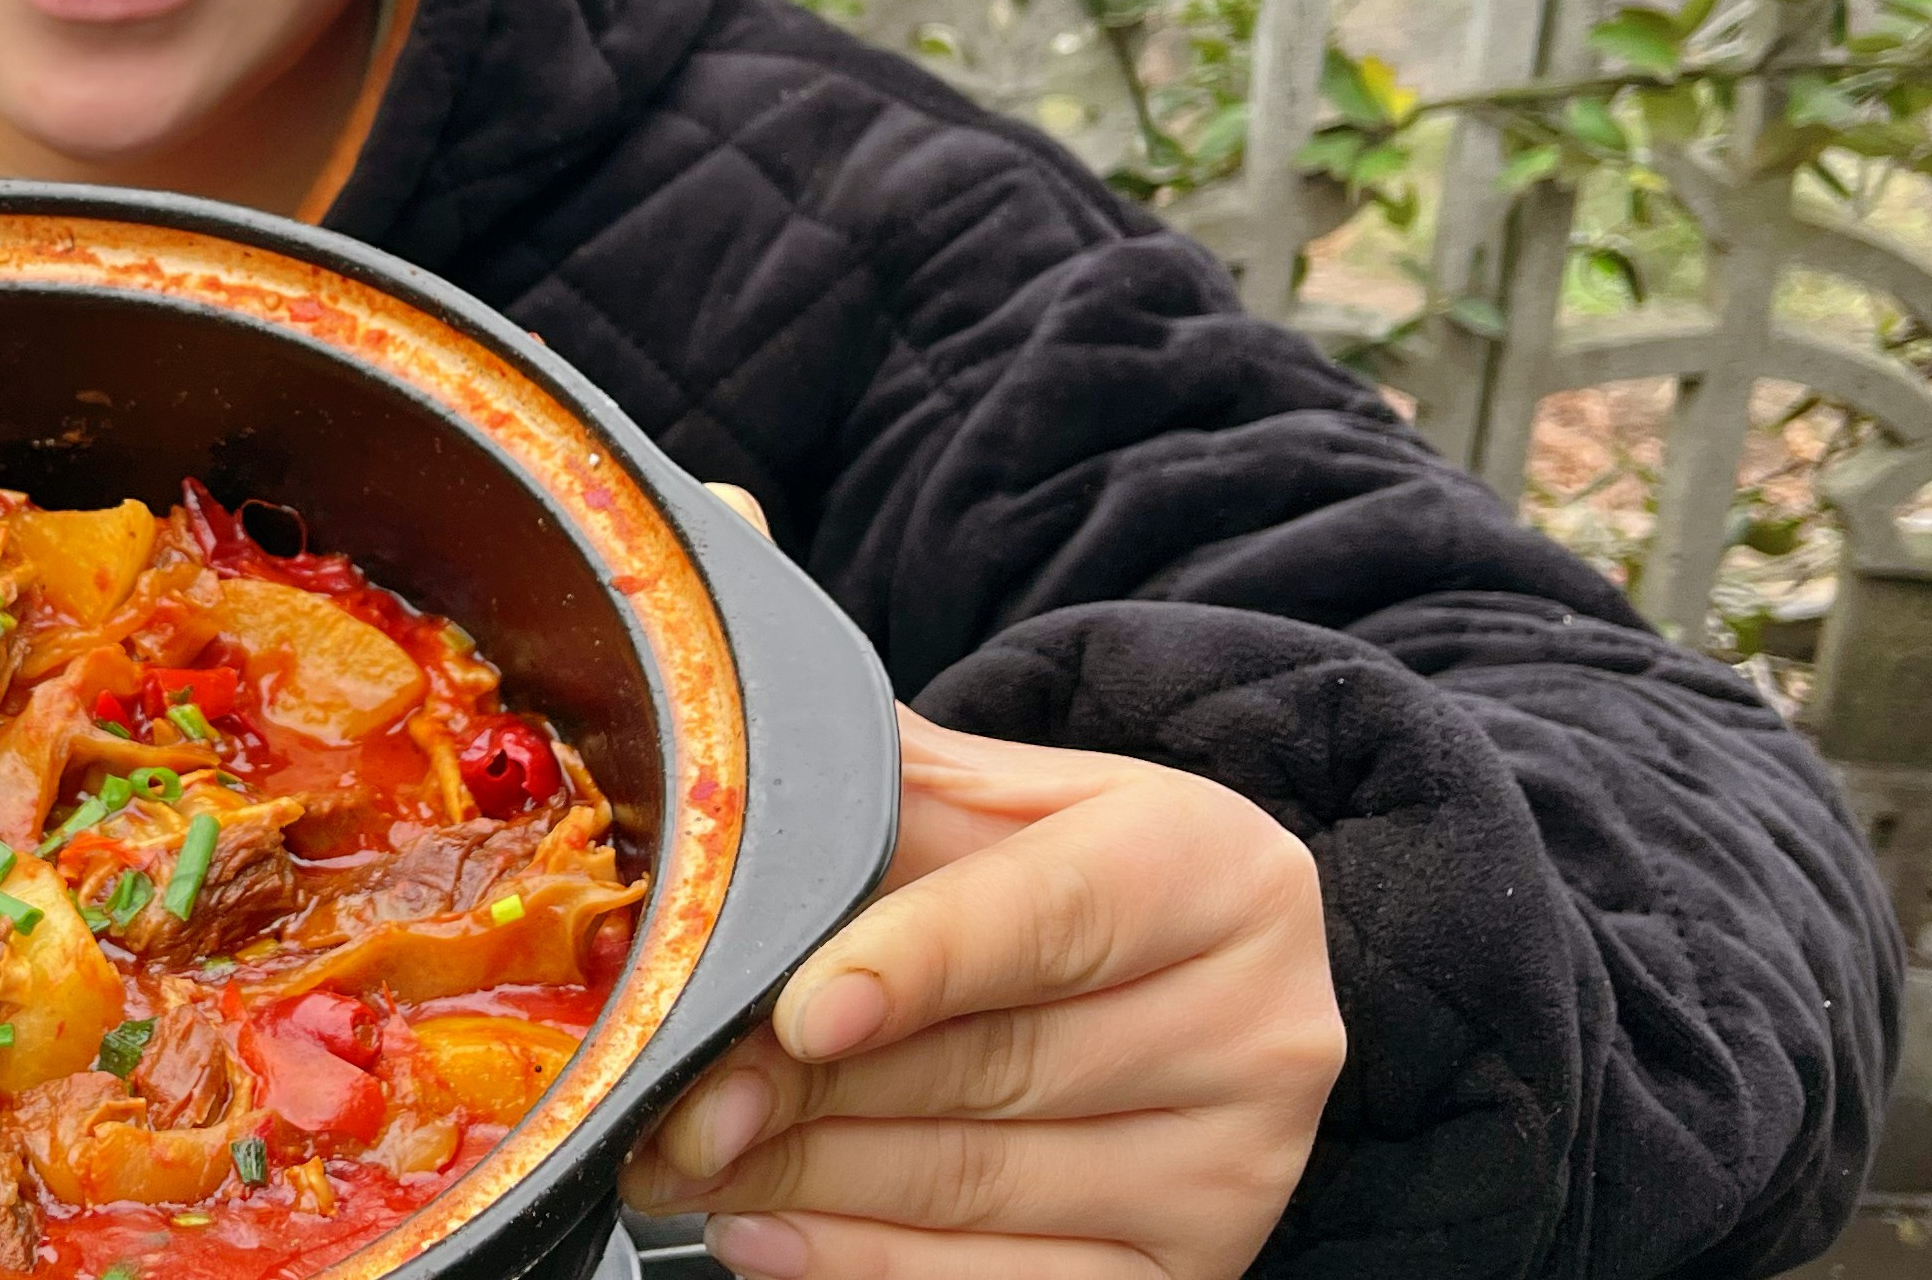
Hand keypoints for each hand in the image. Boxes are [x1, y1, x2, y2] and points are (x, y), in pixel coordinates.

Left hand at [623, 700, 1344, 1277]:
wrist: (1190, 984)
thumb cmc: (1065, 876)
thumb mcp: (999, 802)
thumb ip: (876, 778)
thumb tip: (716, 709)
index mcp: (1217, 872)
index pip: (1052, 918)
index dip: (916, 964)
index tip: (800, 1007)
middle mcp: (1258, 1025)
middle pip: (995, 1067)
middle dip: (805, 1090)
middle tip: (672, 1098)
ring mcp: (1236, 1168)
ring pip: (980, 1187)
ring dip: (804, 1181)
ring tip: (685, 1158)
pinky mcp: (1192, 1273)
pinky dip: (861, 1264)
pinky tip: (761, 1231)